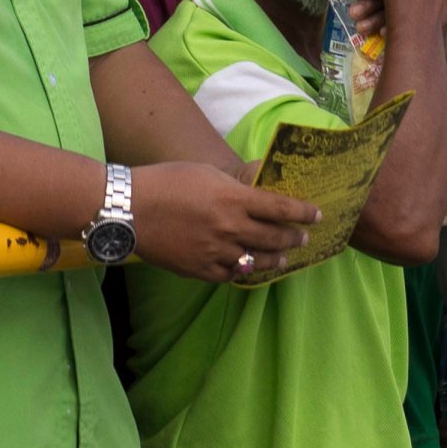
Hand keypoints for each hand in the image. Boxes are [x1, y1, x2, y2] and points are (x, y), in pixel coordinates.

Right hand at [127, 162, 323, 282]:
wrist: (130, 209)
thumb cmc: (168, 181)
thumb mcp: (208, 172)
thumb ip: (235, 185)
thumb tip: (255, 190)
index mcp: (235, 199)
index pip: (281, 208)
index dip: (303, 213)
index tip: (317, 215)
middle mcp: (230, 227)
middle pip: (274, 237)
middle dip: (294, 238)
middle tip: (304, 238)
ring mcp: (215, 252)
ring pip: (255, 260)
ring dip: (274, 259)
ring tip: (284, 258)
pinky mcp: (198, 270)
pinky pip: (229, 275)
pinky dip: (242, 271)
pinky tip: (248, 268)